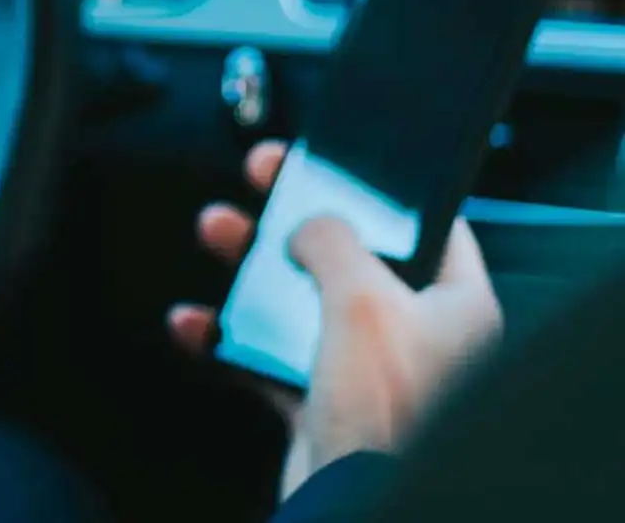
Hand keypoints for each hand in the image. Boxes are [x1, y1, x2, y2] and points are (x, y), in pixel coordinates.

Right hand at [167, 141, 503, 499]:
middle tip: (261, 181)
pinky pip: (263, 356)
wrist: (355, 501)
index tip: (331, 162)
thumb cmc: (387, 413)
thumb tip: (311, 223)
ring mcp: (365, 370)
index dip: (376, 190)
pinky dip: (225, 337)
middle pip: (349, 255)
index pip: (427, 226)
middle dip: (293, 218)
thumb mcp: (364, 298)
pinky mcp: (321, 402)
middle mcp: (416, 335)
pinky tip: (195, 323)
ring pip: (299, 299)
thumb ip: (334, 242)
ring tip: (216, 233)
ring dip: (250, 268)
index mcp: (456, 305)